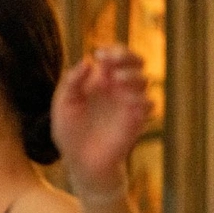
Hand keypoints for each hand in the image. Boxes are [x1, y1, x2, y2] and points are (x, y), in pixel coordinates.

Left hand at [51, 46, 151, 191]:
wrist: (80, 162)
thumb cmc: (70, 133)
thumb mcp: (63, 105)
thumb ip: (72, 83)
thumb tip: (88, 62)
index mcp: (100, 80)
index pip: (114, 56)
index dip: (112, 50)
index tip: (100, 54)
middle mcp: (118, 88)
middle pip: (134, 62)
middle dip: (127, 56)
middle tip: (112, 60)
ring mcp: (129, 103)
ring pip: (144, 79)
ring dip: (132, 75)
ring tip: (117, 80)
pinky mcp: (137, 120)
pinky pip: (149, 104)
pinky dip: (141, 99)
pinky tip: (128, 101)